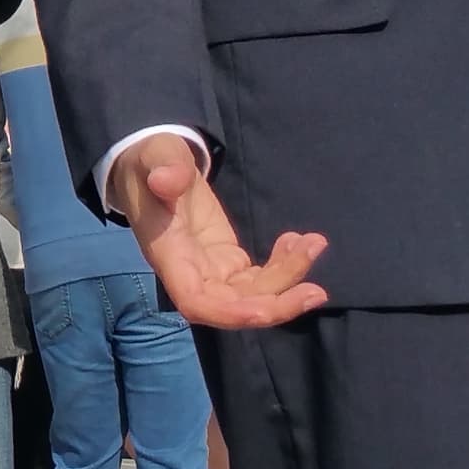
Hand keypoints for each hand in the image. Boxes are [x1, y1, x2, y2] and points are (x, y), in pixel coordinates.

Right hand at [109, 135, 330, 328]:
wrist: (154, 169)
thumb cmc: (151, 161)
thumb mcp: (156, 154)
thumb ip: (163, 166)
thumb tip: (166, 180)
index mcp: (170, 254)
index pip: (196, 302)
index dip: (228, 313)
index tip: (263, 311)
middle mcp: (191, 273)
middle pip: (234, 308)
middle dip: (276, 305)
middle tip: (316, 292)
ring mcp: (212, 270)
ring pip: (253, 294)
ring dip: (288, 278)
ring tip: (314, 244)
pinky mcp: (228, 262)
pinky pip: (260, 279)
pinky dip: (285, 265)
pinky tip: (299, 241)